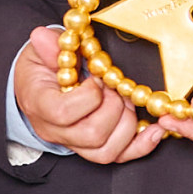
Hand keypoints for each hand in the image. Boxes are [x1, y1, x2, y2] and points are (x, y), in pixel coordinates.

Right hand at [17, 25, 165, 163]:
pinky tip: (155, 129)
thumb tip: (44, 36)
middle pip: (92, 134)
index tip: (96, 77)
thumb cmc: (39, 70)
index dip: (89, 95)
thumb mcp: (40, 51)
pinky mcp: (93, 148)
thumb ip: (47, 45)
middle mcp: (55, 130)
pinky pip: (119, 156)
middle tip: (115, 87)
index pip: (64, 113)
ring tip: (126, 100)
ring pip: (107, 151)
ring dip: (127, 123)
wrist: (37, 90)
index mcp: (40, 105)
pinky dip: (142, 146)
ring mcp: (74, 143)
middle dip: (114, 107)